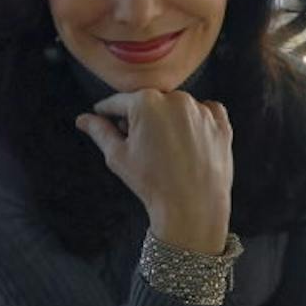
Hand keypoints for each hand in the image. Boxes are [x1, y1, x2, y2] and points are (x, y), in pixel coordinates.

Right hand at [76, 89, 232, 252]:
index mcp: (147, 102)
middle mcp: (177, 99)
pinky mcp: (221, 123)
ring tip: (165, 150)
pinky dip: (195, 123)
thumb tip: (83, 119)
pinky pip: (205, 114)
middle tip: (137, 144)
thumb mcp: (117, 156)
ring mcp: (202, 110)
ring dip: (168, 121)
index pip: (119, 102)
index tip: (103, 115)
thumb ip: (100, 132)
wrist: (193, 206)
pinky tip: (188, 143)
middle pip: (150, 103)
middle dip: (140, 118)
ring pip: (177, 108)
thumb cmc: (152, 182)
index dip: (107, 111)